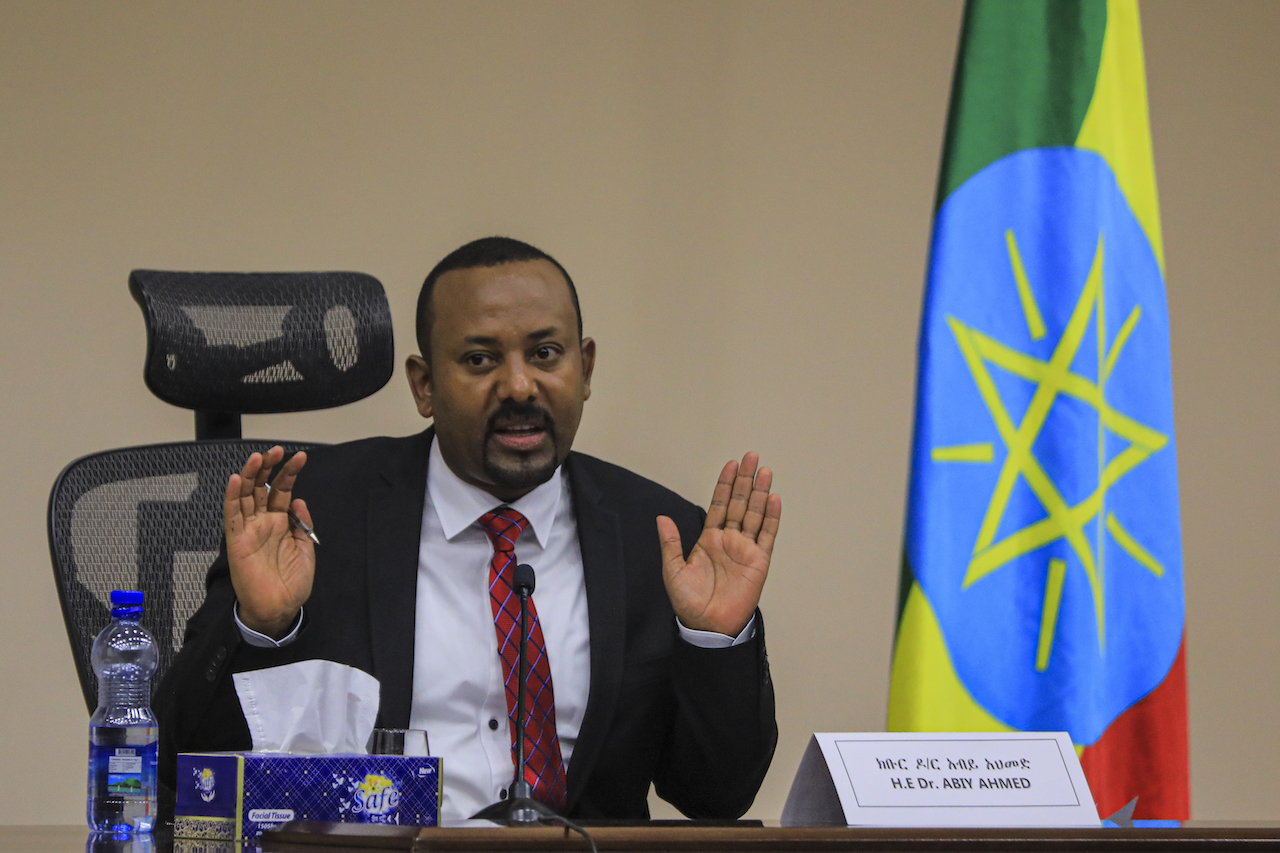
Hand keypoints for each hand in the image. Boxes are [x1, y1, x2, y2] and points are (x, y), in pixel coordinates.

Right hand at [224, 446, 314, 638]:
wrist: (280, 608)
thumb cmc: (292, 583)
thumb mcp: (305, 548)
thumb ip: (302, 522)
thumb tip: (298, 499)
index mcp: (280, 522)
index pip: (282, 490)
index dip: (289, 472)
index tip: (300, 456)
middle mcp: (263, 522)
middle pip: (261, 487)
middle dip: (267, 467)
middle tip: (276, 450)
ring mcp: (249, 529)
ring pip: (245, 495)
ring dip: (249, 475)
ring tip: (258, 457)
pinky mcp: (237, 540)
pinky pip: (232, 515)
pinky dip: (232, 497)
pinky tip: (235, 480)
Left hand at [657, 452, 780, 635]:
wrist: (707, 625)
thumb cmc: (689, 602)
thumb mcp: (673, 569)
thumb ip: (670, 542)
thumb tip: (662, 517)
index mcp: (709, 539)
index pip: (719, 504)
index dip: (725, 485)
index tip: (731, 465)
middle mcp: (729, 540)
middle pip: (741, 503)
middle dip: (746, 480)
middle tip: (752, 457)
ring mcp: (746, 549)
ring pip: (756, 514)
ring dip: (761, 492)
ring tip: (765, 471)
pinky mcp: (759, 561)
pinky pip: (767, 535)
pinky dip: (772, 517)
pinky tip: (774, 499)